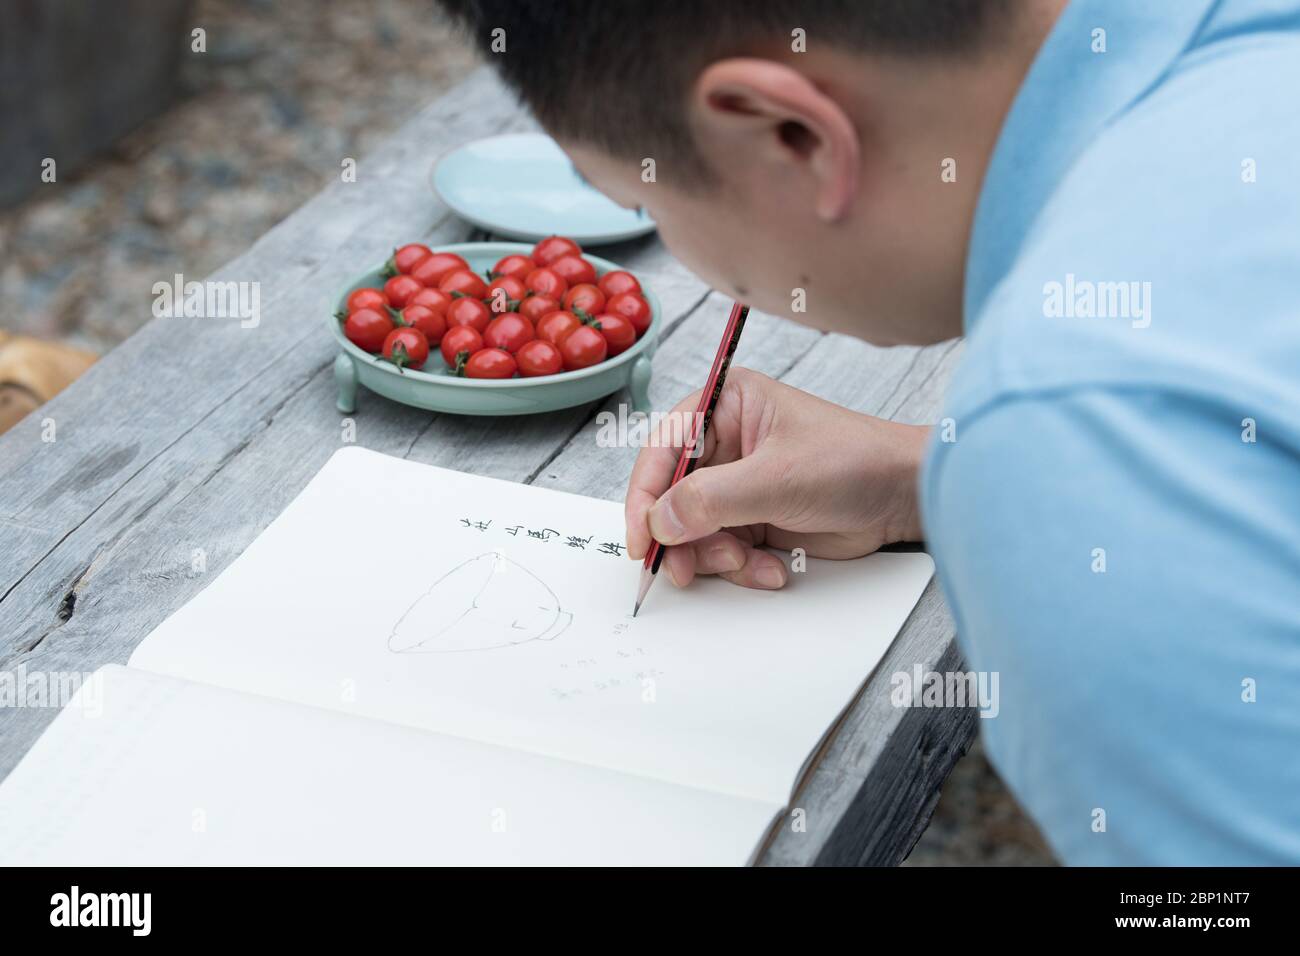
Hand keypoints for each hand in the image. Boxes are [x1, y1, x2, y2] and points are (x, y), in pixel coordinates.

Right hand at [625, 368, 928, 588]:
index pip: (663, 450)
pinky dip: (740, 567)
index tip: (642, 537)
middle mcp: (724, 444)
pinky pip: (721, 551)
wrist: (905, 498)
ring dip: (715, 557)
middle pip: (671, 496)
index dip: (645, 496)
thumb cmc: (854, 462)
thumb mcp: (777, 477)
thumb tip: (660, 520)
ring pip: (693, 531)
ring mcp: (738, 485)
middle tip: (685, 568)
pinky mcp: (753, 520)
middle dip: (682, 536)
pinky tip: (771, 567)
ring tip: (748, 562)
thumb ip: (711, 499)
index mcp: (724, 406)